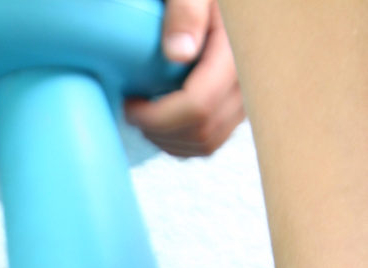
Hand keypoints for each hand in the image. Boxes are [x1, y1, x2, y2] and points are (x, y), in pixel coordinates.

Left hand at [124, 0, 244, 156]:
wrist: (224, 5)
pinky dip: (183, 141)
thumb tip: (178, 53)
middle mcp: (248, 82)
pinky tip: (164, 120)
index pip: (197, 107)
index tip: (130, 104)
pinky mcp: (240, 108)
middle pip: (201, 132)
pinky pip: (213, 141)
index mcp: (235, 55)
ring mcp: (247, 99)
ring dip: (168, 140)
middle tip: (134, 111)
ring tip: (146, 116)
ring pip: (206, 144)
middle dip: (159, 131)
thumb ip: (186, 10)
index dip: (156, 116)